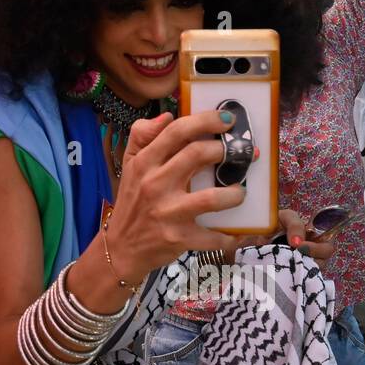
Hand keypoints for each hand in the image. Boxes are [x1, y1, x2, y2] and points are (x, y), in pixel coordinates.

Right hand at [103, 110, 243, 284]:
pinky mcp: (178, 238)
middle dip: (227, 150)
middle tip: (242, 154)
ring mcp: (167, 212)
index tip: (228, 119)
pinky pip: (213, 236)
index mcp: (144, 163)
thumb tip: (166, 116)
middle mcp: (155, 184)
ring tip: (240, 192)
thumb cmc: (132, 202)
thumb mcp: (129, 165)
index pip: (176, 132)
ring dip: (235, 193)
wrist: (122, 248)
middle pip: (198, 155)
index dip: (206, 121)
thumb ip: (141, 136)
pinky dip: (230, 235)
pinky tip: (237, 232)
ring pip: (211, 197)